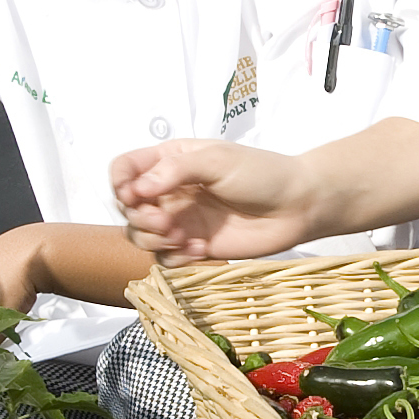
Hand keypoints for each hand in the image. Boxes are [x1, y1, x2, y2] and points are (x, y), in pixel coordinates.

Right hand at [109, 140, 323, 259]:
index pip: (124, 170)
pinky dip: (176, 257)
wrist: (297, 206)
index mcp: (171, 161)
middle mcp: (170, 191)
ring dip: (154, 238)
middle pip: (128, 207)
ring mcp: (181, 220)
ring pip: (141, 235)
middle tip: (167, 221)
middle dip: (140, 217)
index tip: (136, 194)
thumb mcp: (217, 160)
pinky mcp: (194, 247)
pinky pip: (165, 258)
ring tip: (182, 237)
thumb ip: (174, 170)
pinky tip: (202, 250)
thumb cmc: (262, 173)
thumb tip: (138, 188)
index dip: (121, 184)